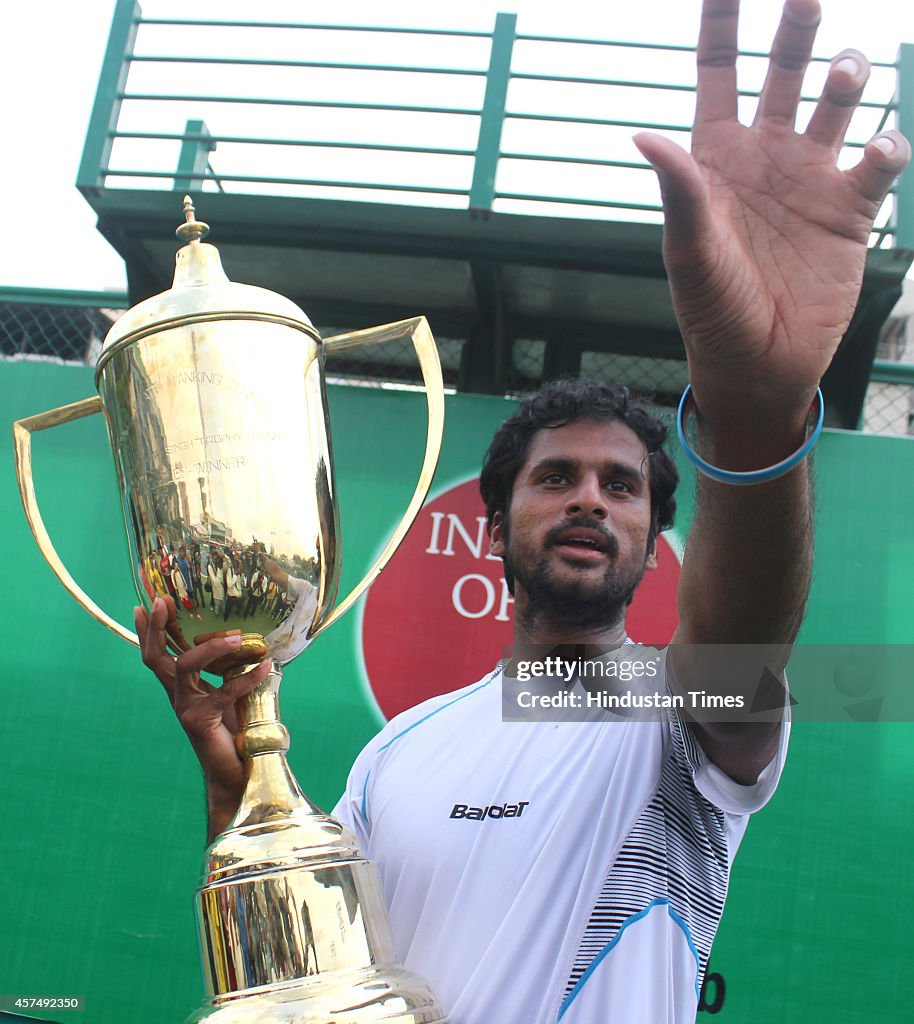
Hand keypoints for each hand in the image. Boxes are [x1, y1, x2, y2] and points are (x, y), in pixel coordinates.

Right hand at [135, 597, 271, 839]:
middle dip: (158, 627)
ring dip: (210, 647)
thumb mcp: (231, 695)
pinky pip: (225, 692)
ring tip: (237, 636)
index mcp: (181, 687)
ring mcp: (186, 708)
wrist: (236, 773)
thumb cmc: (234, 731)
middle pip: (156, 657)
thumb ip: (231, 673)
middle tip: (162, 602)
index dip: (149, 631)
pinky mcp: (201, 721)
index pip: (158, 655)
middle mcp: (177, 695)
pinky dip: (248, 676)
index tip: (145, 604)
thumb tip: (253, 642)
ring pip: (185, 667)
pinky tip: (266, 666)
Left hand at [635, 0, 909, 433]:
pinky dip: (885, 145)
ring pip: (836, 100)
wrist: (760, 362)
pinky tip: (878, 149)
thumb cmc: (712, 311)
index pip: (717, 72)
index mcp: (717, 157)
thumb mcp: (690, 252)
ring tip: (843, 74)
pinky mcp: (850, 208)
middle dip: (795, 28)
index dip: (721, 22)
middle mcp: (765, 155)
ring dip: (844, 76)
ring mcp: (810, 177)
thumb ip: (680, 191)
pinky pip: (878, 160)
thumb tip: (642, 133)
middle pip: (782, 69)